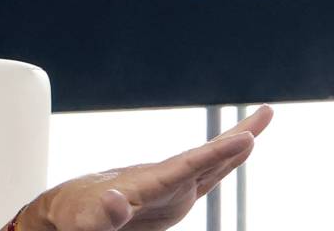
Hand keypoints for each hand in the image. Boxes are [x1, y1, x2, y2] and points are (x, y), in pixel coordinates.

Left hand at [18, 105, 273, 230]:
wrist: (66, 210)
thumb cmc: (76, 217)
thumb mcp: (87, 223)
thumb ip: (103, 215)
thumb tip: (115, 203)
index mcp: (148, 184)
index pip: (189, 165)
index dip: (218, 153)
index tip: (246, 138)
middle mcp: (162, 178)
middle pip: (205, 155)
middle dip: (236, 137)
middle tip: (267, 113)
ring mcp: (168, 185)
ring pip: (208, 161)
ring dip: (234, 145)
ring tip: (260, 122)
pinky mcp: (170, 196)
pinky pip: (203, 175)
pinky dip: (222, 162)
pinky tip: (236, 154)